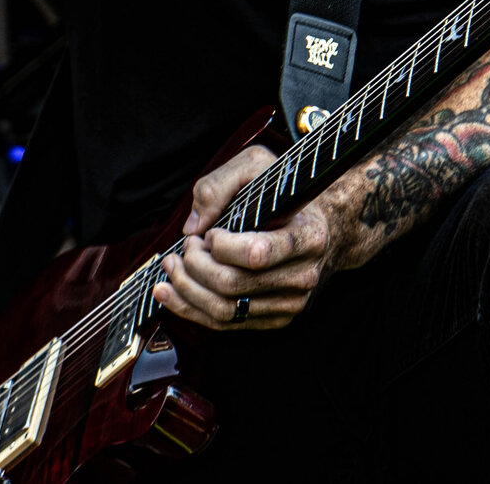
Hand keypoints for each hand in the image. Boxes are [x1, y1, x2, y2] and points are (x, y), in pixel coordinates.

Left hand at [151, 145, 338, 330]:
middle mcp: (303, 276)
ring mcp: (290, 304)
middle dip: (195, 266)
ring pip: (225, 311)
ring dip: (186, 290)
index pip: (256, 254)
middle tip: (184, 248)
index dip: (222, 246)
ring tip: (171, 268)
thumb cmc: (284, 196)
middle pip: (233, 285)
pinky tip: (170, 293)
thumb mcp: (257, 167)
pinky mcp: (274, 319)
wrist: (319, 229)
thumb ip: (220, 185)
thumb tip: (194, 225)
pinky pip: (225, 323)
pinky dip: (191, 309)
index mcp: (308, 238)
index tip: (211, 232)